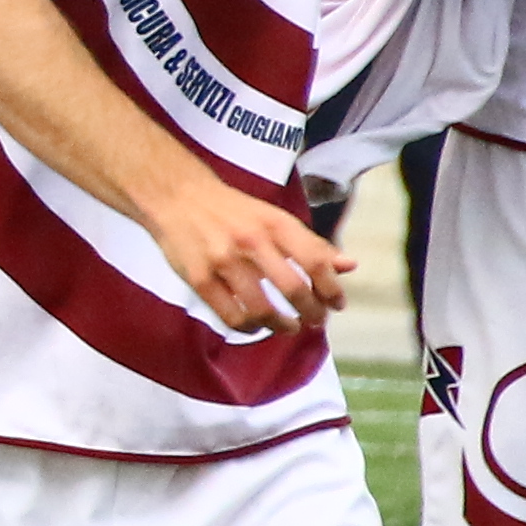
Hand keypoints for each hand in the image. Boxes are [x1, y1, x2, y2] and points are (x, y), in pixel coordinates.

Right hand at [146, 173, 348, 335]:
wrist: (176, 196)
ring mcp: (223, 261)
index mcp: (275, 223)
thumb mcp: (274, 218)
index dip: (332, 289)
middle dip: (311, 313)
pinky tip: (255, 326)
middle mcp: (251, 241)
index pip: (316, 261)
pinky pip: (231, 317)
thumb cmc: (232, 211)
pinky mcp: (199, 279)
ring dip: (282, 325)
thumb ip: (310, 244)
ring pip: (263, 310)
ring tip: (287, 326)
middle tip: (315, 321)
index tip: (337, 305)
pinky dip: (249, 329)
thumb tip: (349, 266)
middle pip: (294, 289)